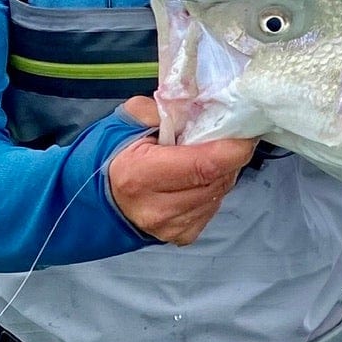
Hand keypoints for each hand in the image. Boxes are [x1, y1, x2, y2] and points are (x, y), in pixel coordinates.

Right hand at [107, 96, 259, 244]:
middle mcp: (158, 208)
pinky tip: (195, 180)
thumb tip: (202, 105)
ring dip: (221, 173)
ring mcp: (171, 227)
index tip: (245, 133)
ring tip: (203, 158)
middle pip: (217, 180)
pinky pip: (212, 208)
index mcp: (141, 175)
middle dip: (228, 157)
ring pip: (219, 194)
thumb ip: (165, 109)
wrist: (96, 197)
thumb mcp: (129, 120)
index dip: (233, 149)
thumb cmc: (112, 153)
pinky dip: (212, 190)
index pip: (204, 165)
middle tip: (223, 139)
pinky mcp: (181, 236)